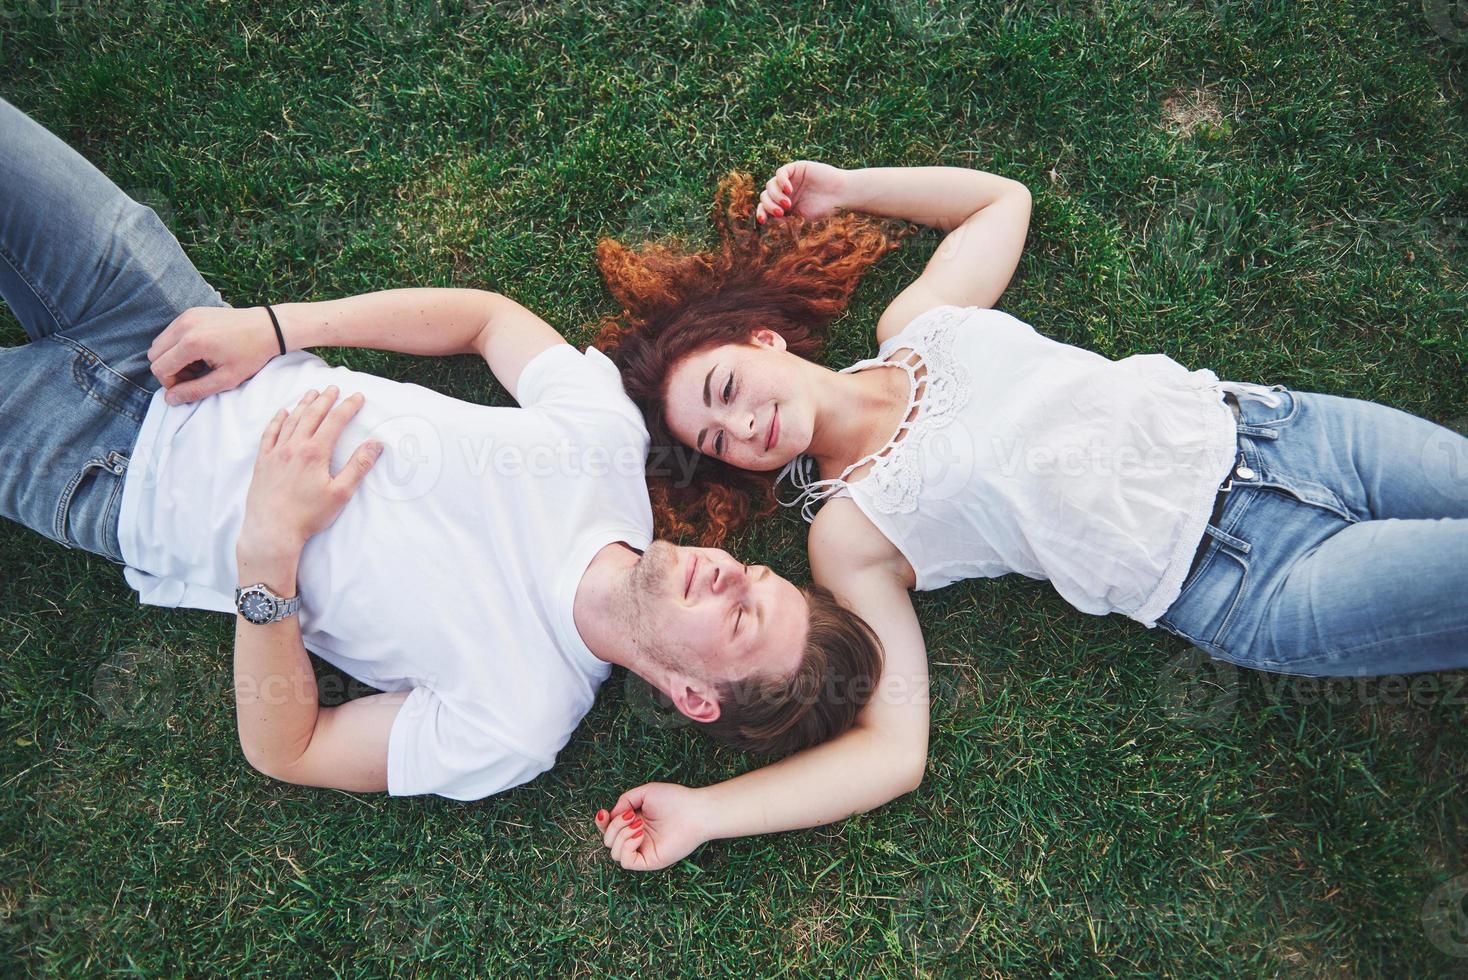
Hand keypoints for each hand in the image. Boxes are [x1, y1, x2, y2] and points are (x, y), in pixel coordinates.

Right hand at [149, 306, 284, 404]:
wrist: (268, 327)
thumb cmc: (251, 353)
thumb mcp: (227, 379)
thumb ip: (196, 391)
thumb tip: (170, 399)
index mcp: (191, 343)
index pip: (159, 368)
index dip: (170, 383)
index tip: (191, 386)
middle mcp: (184, 326)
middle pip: (155, 355)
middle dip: (170, 370)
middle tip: (196, 375)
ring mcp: (187, 316)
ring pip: (160, 343)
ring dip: (172, 358)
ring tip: (199, 364)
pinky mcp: (191, 312)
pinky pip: (171, 332)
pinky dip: (178, 345)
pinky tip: (201, 351)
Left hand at [239, 387, 382, 558]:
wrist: (271, 530)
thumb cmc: (308, 515)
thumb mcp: (340, 494)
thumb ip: (359, 466)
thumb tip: (376, 444)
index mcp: (315, 452)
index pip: (335, 421)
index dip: (348, 407)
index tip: (358, 397)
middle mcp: (294, 447)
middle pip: (312, 415)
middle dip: (325, 400)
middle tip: (334, 388)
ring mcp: (276, 453)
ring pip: (291, 420)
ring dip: (303, 405)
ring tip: (312, 393)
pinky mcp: (263, 462)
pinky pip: (270, 434)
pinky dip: (277, 420)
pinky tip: (283, 413)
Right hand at [593, 782, 714, 870]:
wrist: (694, 810)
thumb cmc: (674, 799)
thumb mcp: (644, 793)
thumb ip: (624, 801)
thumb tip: (610, 815)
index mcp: (634, 823)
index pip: (609, 829)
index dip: (601, 823)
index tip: (604, 813)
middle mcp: (636, 838)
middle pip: (608, 841)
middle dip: (613, 826)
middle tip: (631, 815)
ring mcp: (643, 850)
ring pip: (614, 852)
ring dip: (620, 834)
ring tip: (638, 824)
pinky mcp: (650, 861)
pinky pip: (626, 861)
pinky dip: (627, 846)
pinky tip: (639, 834)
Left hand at [756, 160, 848, 224]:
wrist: (841, 194)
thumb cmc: (825, 209)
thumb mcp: (802, 218)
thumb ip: (785, 219)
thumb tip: (768, 222)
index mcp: (783, 205)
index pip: (765, 208)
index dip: (761, 213)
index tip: (763, 221)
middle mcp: (783, 192)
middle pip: (765, 196)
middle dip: (769, 205)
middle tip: (780, 212)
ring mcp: (789, 180)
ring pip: (770, 185)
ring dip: (775, 196)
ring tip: (787, 204)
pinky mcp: (796, 168)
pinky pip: (780, 172)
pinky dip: (781, 181)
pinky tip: (788, 190)